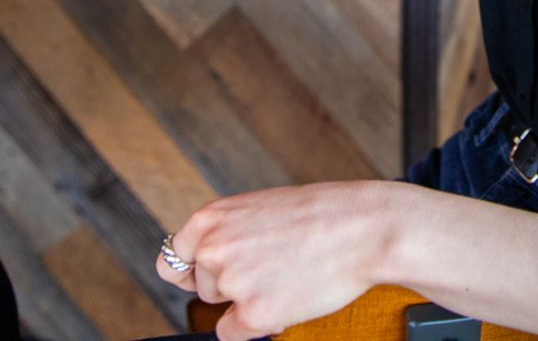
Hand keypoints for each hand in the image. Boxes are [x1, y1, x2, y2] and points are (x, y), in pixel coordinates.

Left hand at [156, 181, 404, 340]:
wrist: (363, 227)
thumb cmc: (320, 215)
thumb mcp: (259, 208)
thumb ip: (226, 233)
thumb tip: (199, 268)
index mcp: (211, 217)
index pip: (173, 257)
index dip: (192, 270)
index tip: (210, 274)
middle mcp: (213, 249)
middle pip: (202, 287)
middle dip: (231, 285)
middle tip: (272, 267)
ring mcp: (231, 283)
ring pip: (222, 308)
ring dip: (248, 302)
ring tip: (287, 276)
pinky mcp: (253, 314)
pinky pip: (234, 333)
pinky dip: (258, 324)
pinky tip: (287, 299)